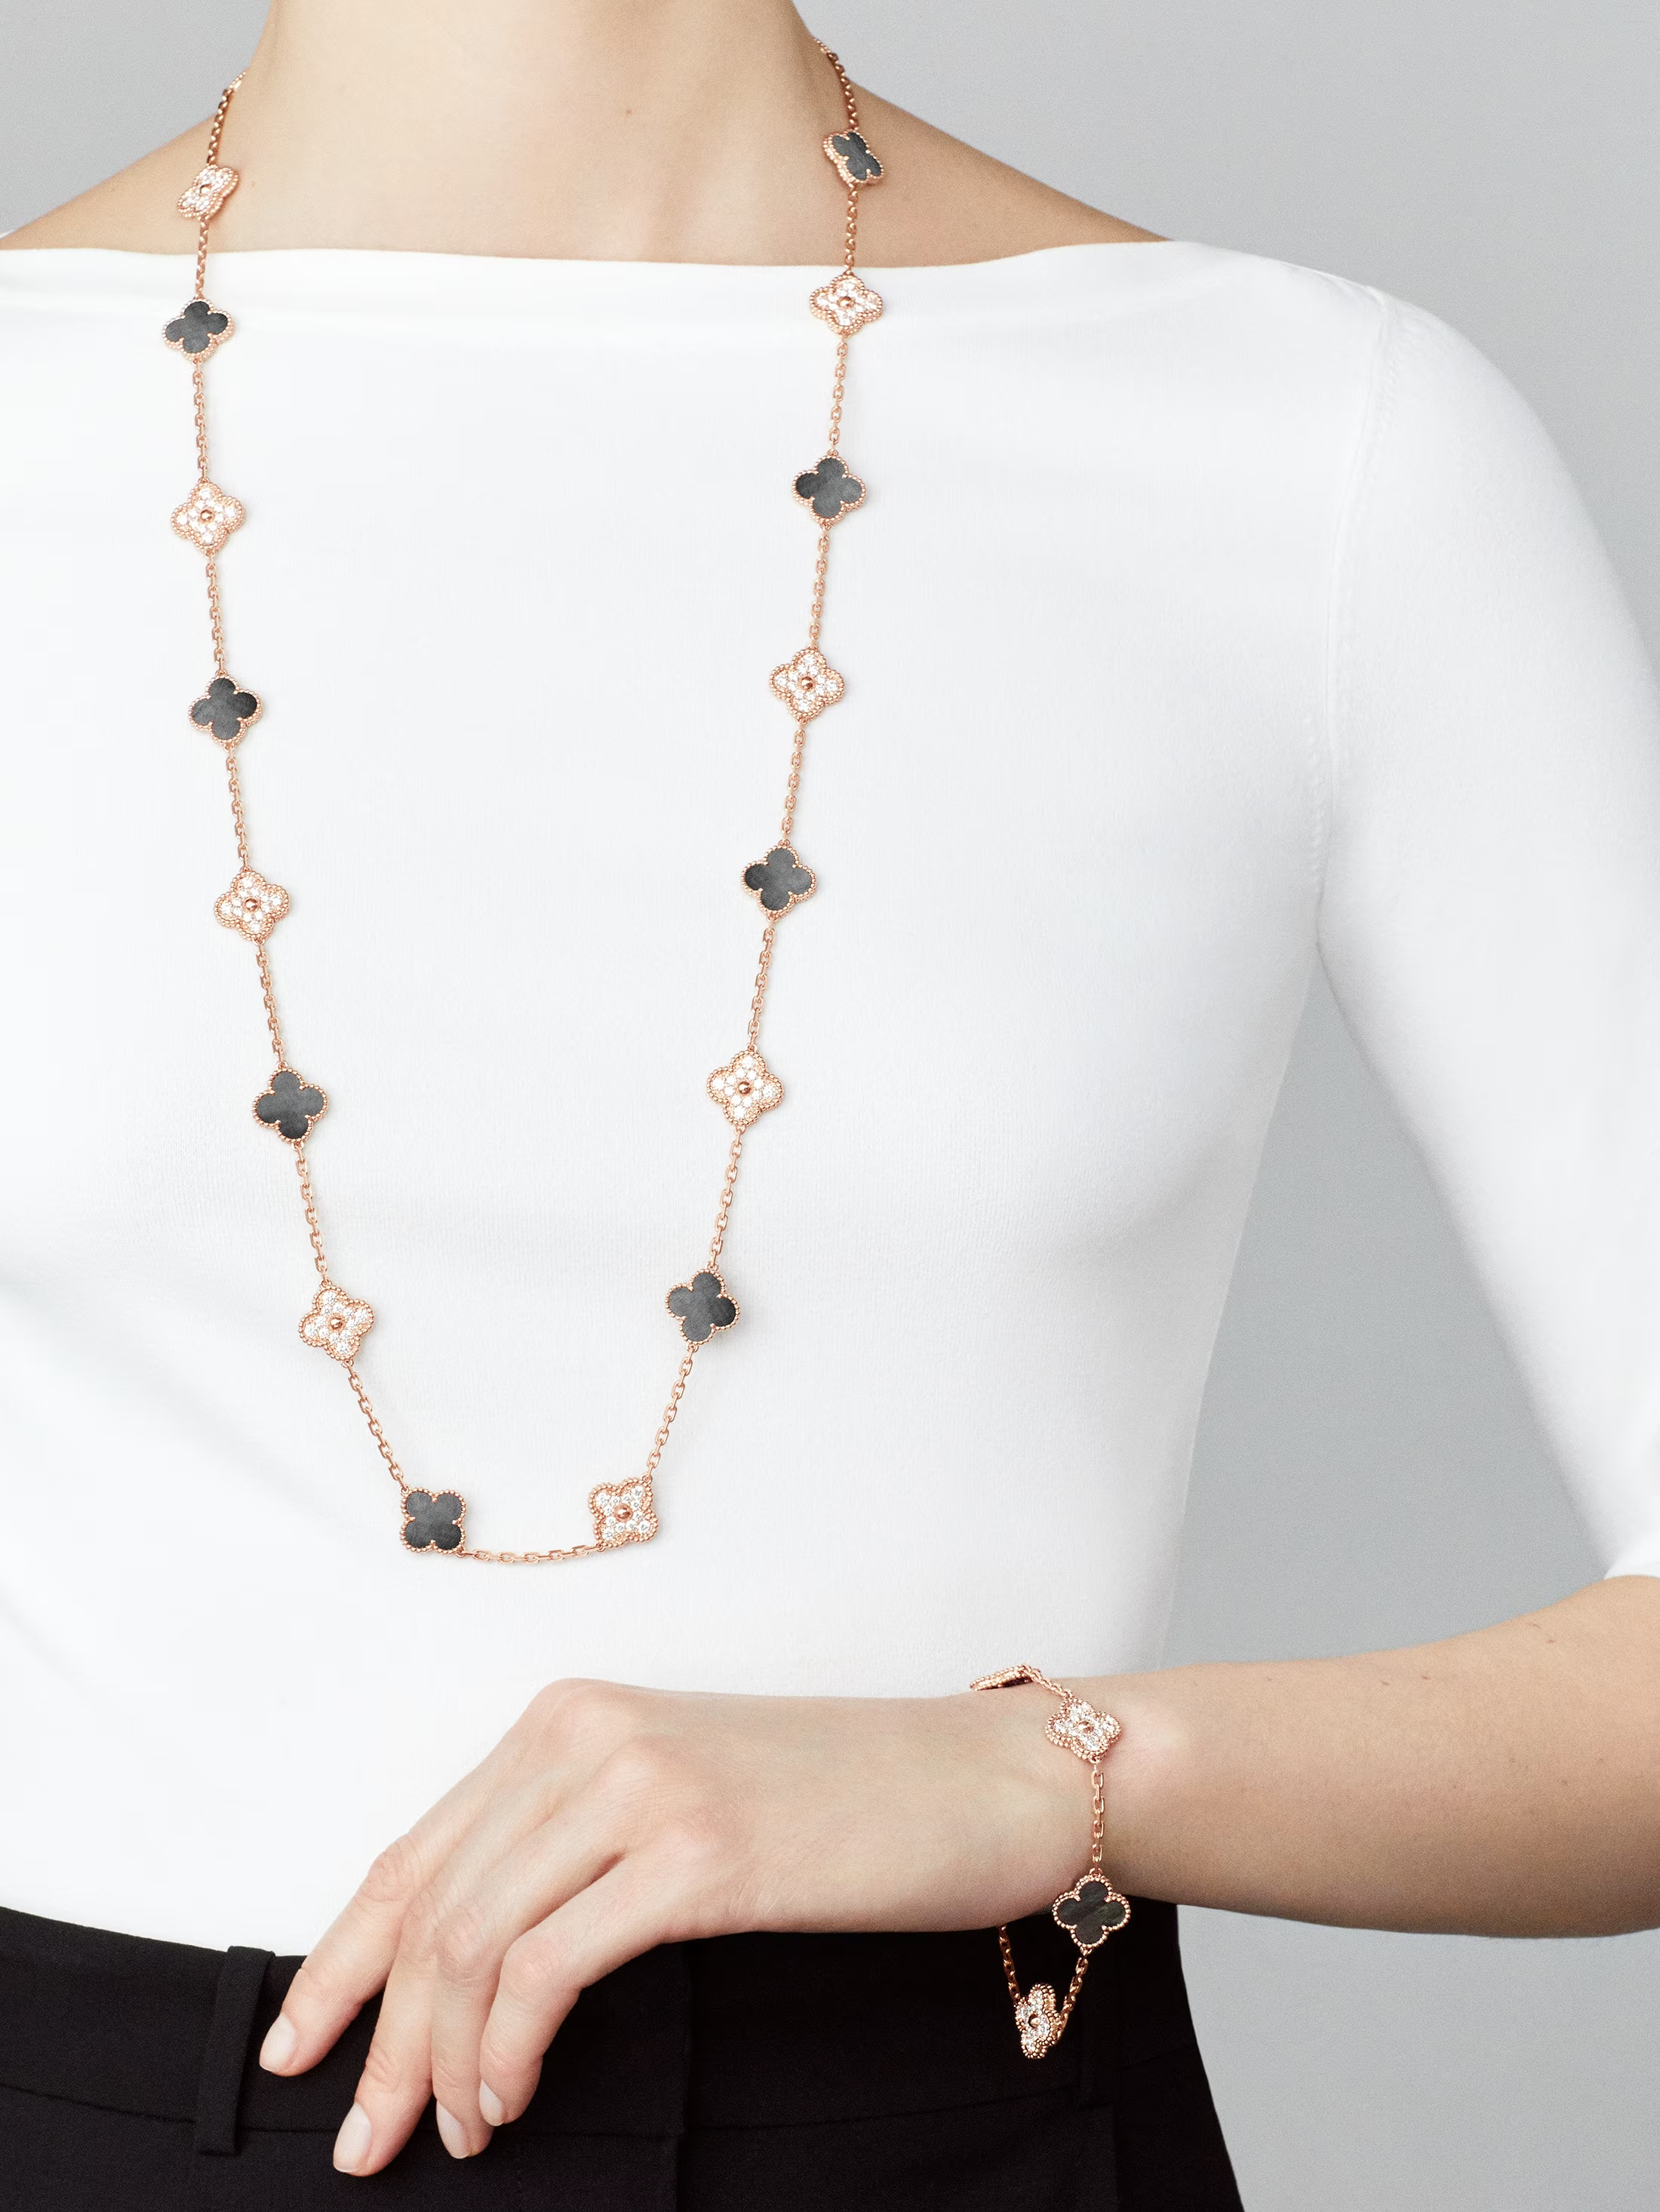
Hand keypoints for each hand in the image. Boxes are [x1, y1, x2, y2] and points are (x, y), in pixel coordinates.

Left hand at [257, 1677, 1092, 2175]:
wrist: (988, 1774)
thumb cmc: (848, 1802)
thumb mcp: (683, 1801)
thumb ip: (578, 1851)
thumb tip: (472, 1970)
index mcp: (574, 1719)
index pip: (417, 1850)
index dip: (345, 1958)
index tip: (304, 2040)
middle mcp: (589, 1735)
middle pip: (429, 1902)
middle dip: (374, 2031)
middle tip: (362, 2136)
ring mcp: (643, 1787)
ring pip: (472, 1938)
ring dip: (438, 2058)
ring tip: (449, 2134)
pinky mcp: (699, 1852)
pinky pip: (549, 1966)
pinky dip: (506, 2047)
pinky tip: (510, 2098)